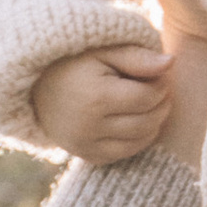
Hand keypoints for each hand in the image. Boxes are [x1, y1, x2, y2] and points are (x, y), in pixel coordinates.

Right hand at [28, 44, 173, 163]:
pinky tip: (135, 120)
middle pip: (147, 122)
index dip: (161, 86)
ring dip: (154, 123)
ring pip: (140, 142)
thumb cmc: (74, 61)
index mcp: (96, 97)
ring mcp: (86, 145)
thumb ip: (137, 57)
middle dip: (161, 105)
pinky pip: (124, 154)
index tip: (159, 75)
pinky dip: (137, 139)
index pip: (148, 98)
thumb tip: (171, 63)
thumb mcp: (104, 51)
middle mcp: (90, 126)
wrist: (35, 85)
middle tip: (160, 89)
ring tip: (150, 103)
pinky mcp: (86, 155)